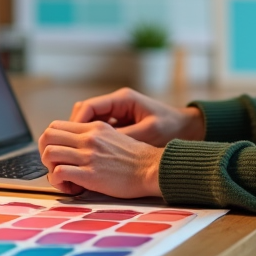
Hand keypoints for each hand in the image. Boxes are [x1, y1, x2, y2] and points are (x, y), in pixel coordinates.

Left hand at [39, 120, 163, 197]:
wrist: (152, 169)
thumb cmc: (136, 157)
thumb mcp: (114, 136)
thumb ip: (94, 137)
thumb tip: (78, 145)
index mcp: (93, 128)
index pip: (56, 126)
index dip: (50, 140)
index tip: (57, 153)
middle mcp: (88, 138)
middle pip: (47, 136)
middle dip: (44, 153)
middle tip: (54, 165)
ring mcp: (88, 155)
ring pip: (49, 153)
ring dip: (50, 168)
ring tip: (62, 178)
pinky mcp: (90, 174)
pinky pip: (59, 173)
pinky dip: (58, 182)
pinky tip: (70, 187)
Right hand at [68, 87, 205, 146]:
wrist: (187, 127)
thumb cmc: (170, 127)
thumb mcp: (147, 132)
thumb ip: (123, 136)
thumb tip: (98, 146)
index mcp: (122, 99)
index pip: (88, 107)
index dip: (76, 123)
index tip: (70, 141)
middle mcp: (117, 103)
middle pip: (84, 113)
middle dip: (74, 130)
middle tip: (68, 149)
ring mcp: (117, 112)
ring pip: (89, 121)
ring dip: (82, 136)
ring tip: (77, 154)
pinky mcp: (120, 123)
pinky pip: (98, 129)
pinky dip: (92, 140)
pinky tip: (91, 155)